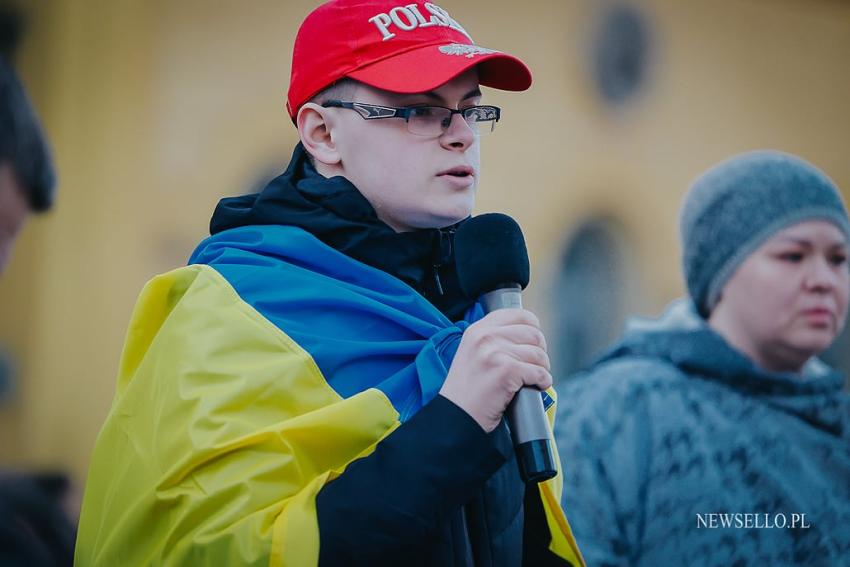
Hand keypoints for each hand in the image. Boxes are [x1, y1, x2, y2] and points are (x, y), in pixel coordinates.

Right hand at [439, 309, 551, 431]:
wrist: (456, 415)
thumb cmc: (466, 390)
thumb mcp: (471, 352)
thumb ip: (493, 339)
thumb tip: (527, 335)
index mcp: (478, 329)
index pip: (519, 315)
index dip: (533, 329)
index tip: (533, 343)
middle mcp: (486, 337)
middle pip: (533, 334)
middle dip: (540, 351)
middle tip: (535, 365)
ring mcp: (495, 353)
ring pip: (539, 355)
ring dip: (542, 368)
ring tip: (534, 378)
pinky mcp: (506, 371)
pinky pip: (539, 372)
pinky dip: (543, 381)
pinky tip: (536, 386)